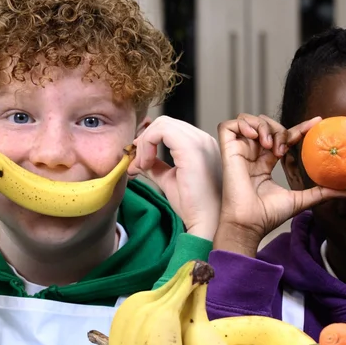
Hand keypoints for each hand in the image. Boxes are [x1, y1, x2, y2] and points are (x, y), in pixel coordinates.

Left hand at [130, 116, 221, 238]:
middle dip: (145, 140)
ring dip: (145, 143)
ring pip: (162, 124)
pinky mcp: (192, 148)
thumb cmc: (194, 206)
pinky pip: (161, 131)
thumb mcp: (169, 179)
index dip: (149, 140)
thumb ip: (156, 166)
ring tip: (142, 165)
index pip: (170, 128)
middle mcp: (203, 139)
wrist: (207, 222)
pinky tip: (146, 164)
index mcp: (201, 145)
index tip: (140, 161)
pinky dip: (147, 144)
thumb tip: (138, 160)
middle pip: (164, 122)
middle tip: (138, 163)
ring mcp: (200, 141)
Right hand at [212, 114, 345, 256]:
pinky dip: (243, 124)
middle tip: (284, 149)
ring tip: (270, 145)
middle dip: (280, 129)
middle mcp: (253, 154)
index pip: (284, 137)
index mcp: (266, 163)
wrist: (250, 223)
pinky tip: (254, 137)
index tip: (317, 122)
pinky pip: (228, 125)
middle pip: (267, 125)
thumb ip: (321, 192)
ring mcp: (239, 151)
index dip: (300, 128)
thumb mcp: (300, 200)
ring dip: (263, 126)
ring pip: (249, 120)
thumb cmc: (268, 215)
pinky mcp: (227, 151)